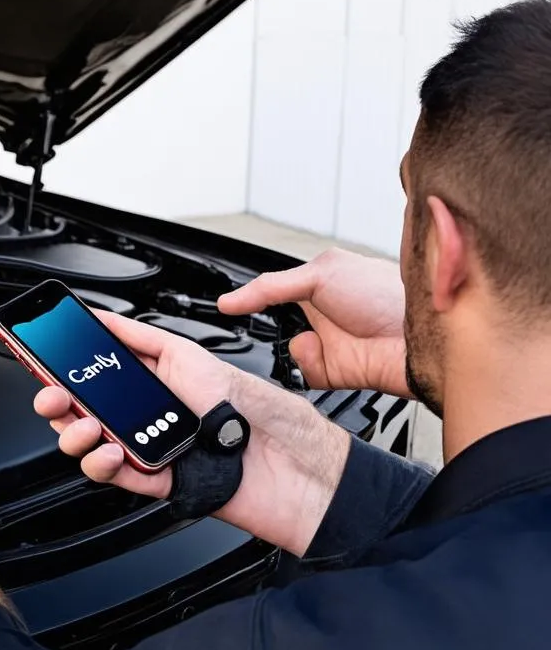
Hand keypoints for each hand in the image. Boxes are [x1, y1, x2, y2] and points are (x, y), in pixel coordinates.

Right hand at [35, 313, 236, 499]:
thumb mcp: (186, 354)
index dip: (65, 368)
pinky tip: (109, 451)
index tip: (42, 358)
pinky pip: (117, 477)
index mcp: (150, 381)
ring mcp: (148, 449)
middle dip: (58, 401)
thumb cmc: (249, 405)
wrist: (288, 460)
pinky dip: (104, 465)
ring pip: (91, 446)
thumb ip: (138, 337)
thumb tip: (99, 317)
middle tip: (52, 394)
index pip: (95, 374)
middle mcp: (145, 415)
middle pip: (84, 410)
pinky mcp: (156, 481)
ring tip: (84, 425)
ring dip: (75, 435)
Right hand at [218, 248, 409, 397]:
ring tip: (314, 337)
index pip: (275, 292)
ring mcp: (330, 344)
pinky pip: (304, 374)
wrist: (420, 336)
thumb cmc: (386, 293)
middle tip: (265, 321)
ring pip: (287, 352)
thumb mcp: (320, 275)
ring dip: (296, 345)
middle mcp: (324, 315)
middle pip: (277, 325)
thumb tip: (229, 300)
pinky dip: (309, 364)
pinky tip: (325, 354)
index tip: (229, 305)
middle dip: (269, 327)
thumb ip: (270, 287)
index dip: (254, 300)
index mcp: (320, 284)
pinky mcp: (336, 373)